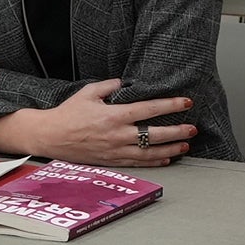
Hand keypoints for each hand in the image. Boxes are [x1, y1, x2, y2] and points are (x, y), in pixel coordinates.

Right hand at [0, 81, 196, 166]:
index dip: (170, 105)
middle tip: (193, 128)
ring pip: (149, 152)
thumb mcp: (88, 92)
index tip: (185, 102)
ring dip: (170, 149)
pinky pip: (138, 163)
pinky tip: (166, 158)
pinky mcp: (111, 161)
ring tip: (185, 146)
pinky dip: (154, 162)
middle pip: (155, 134)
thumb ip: (109, 86)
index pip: (149, 109)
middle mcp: (117, 135)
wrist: (51, 136)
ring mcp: (115, 150)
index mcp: (113, 115)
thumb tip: (125, 82)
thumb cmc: (68, 113)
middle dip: (177, 131)